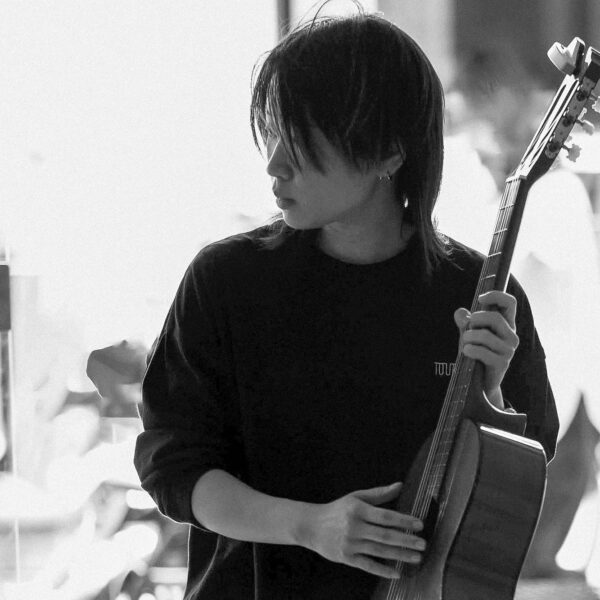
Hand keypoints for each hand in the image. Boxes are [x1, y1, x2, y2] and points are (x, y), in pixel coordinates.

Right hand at [303, 482, 424, 578]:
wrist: (311, 525)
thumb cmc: (338, 509)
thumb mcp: (356, 497)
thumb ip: (379, 494)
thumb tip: (400, 485)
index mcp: (357, 509)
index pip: (385, 516)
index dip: (403, 521)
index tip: (419, 525)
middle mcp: (354, 527)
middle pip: (384, 535)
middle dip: (406, 540)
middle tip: (423, 544)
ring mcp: (350, 543)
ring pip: (379, 551)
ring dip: (400, 555)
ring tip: (416, 557)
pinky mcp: (346, 557)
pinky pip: (367, 565)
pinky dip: (383, 570)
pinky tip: (397, 572)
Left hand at [454, 290, 518, 405]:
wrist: (480, 381)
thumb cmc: (475, 353)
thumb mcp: (468, 334)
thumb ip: (464, 322)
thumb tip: (460, 312)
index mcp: (506, 324)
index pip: (510, 303)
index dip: (496, 296)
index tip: (480, 298)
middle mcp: (511, 336)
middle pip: (495, 318)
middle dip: (475, 320)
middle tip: (467, 328)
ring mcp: (509, 350)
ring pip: (485, 335)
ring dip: (468, 337)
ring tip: (465, 343)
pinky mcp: (502, 363)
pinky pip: (482, 352)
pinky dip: (469, 350)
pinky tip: (466, 352)